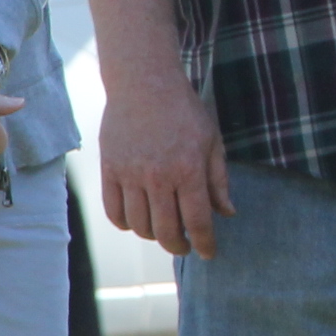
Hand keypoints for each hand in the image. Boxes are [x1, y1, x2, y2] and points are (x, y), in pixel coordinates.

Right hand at [99, 69, 230, 258]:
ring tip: (162, 229)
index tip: (208, 253)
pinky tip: (138, 219)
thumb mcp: (211, 141)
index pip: (197, 221)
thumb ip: (218, 180)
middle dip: (179, 246)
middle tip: (185, 245)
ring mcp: (130, 174)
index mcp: (188, 169)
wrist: (144, 82)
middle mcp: (158, 176)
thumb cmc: (184, 110)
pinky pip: (114, 212)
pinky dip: (126, 224)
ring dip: (153, 235)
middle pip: (166, 231)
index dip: (205, 244)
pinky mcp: (109, 169)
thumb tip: (227, 214)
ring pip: (139, 226)